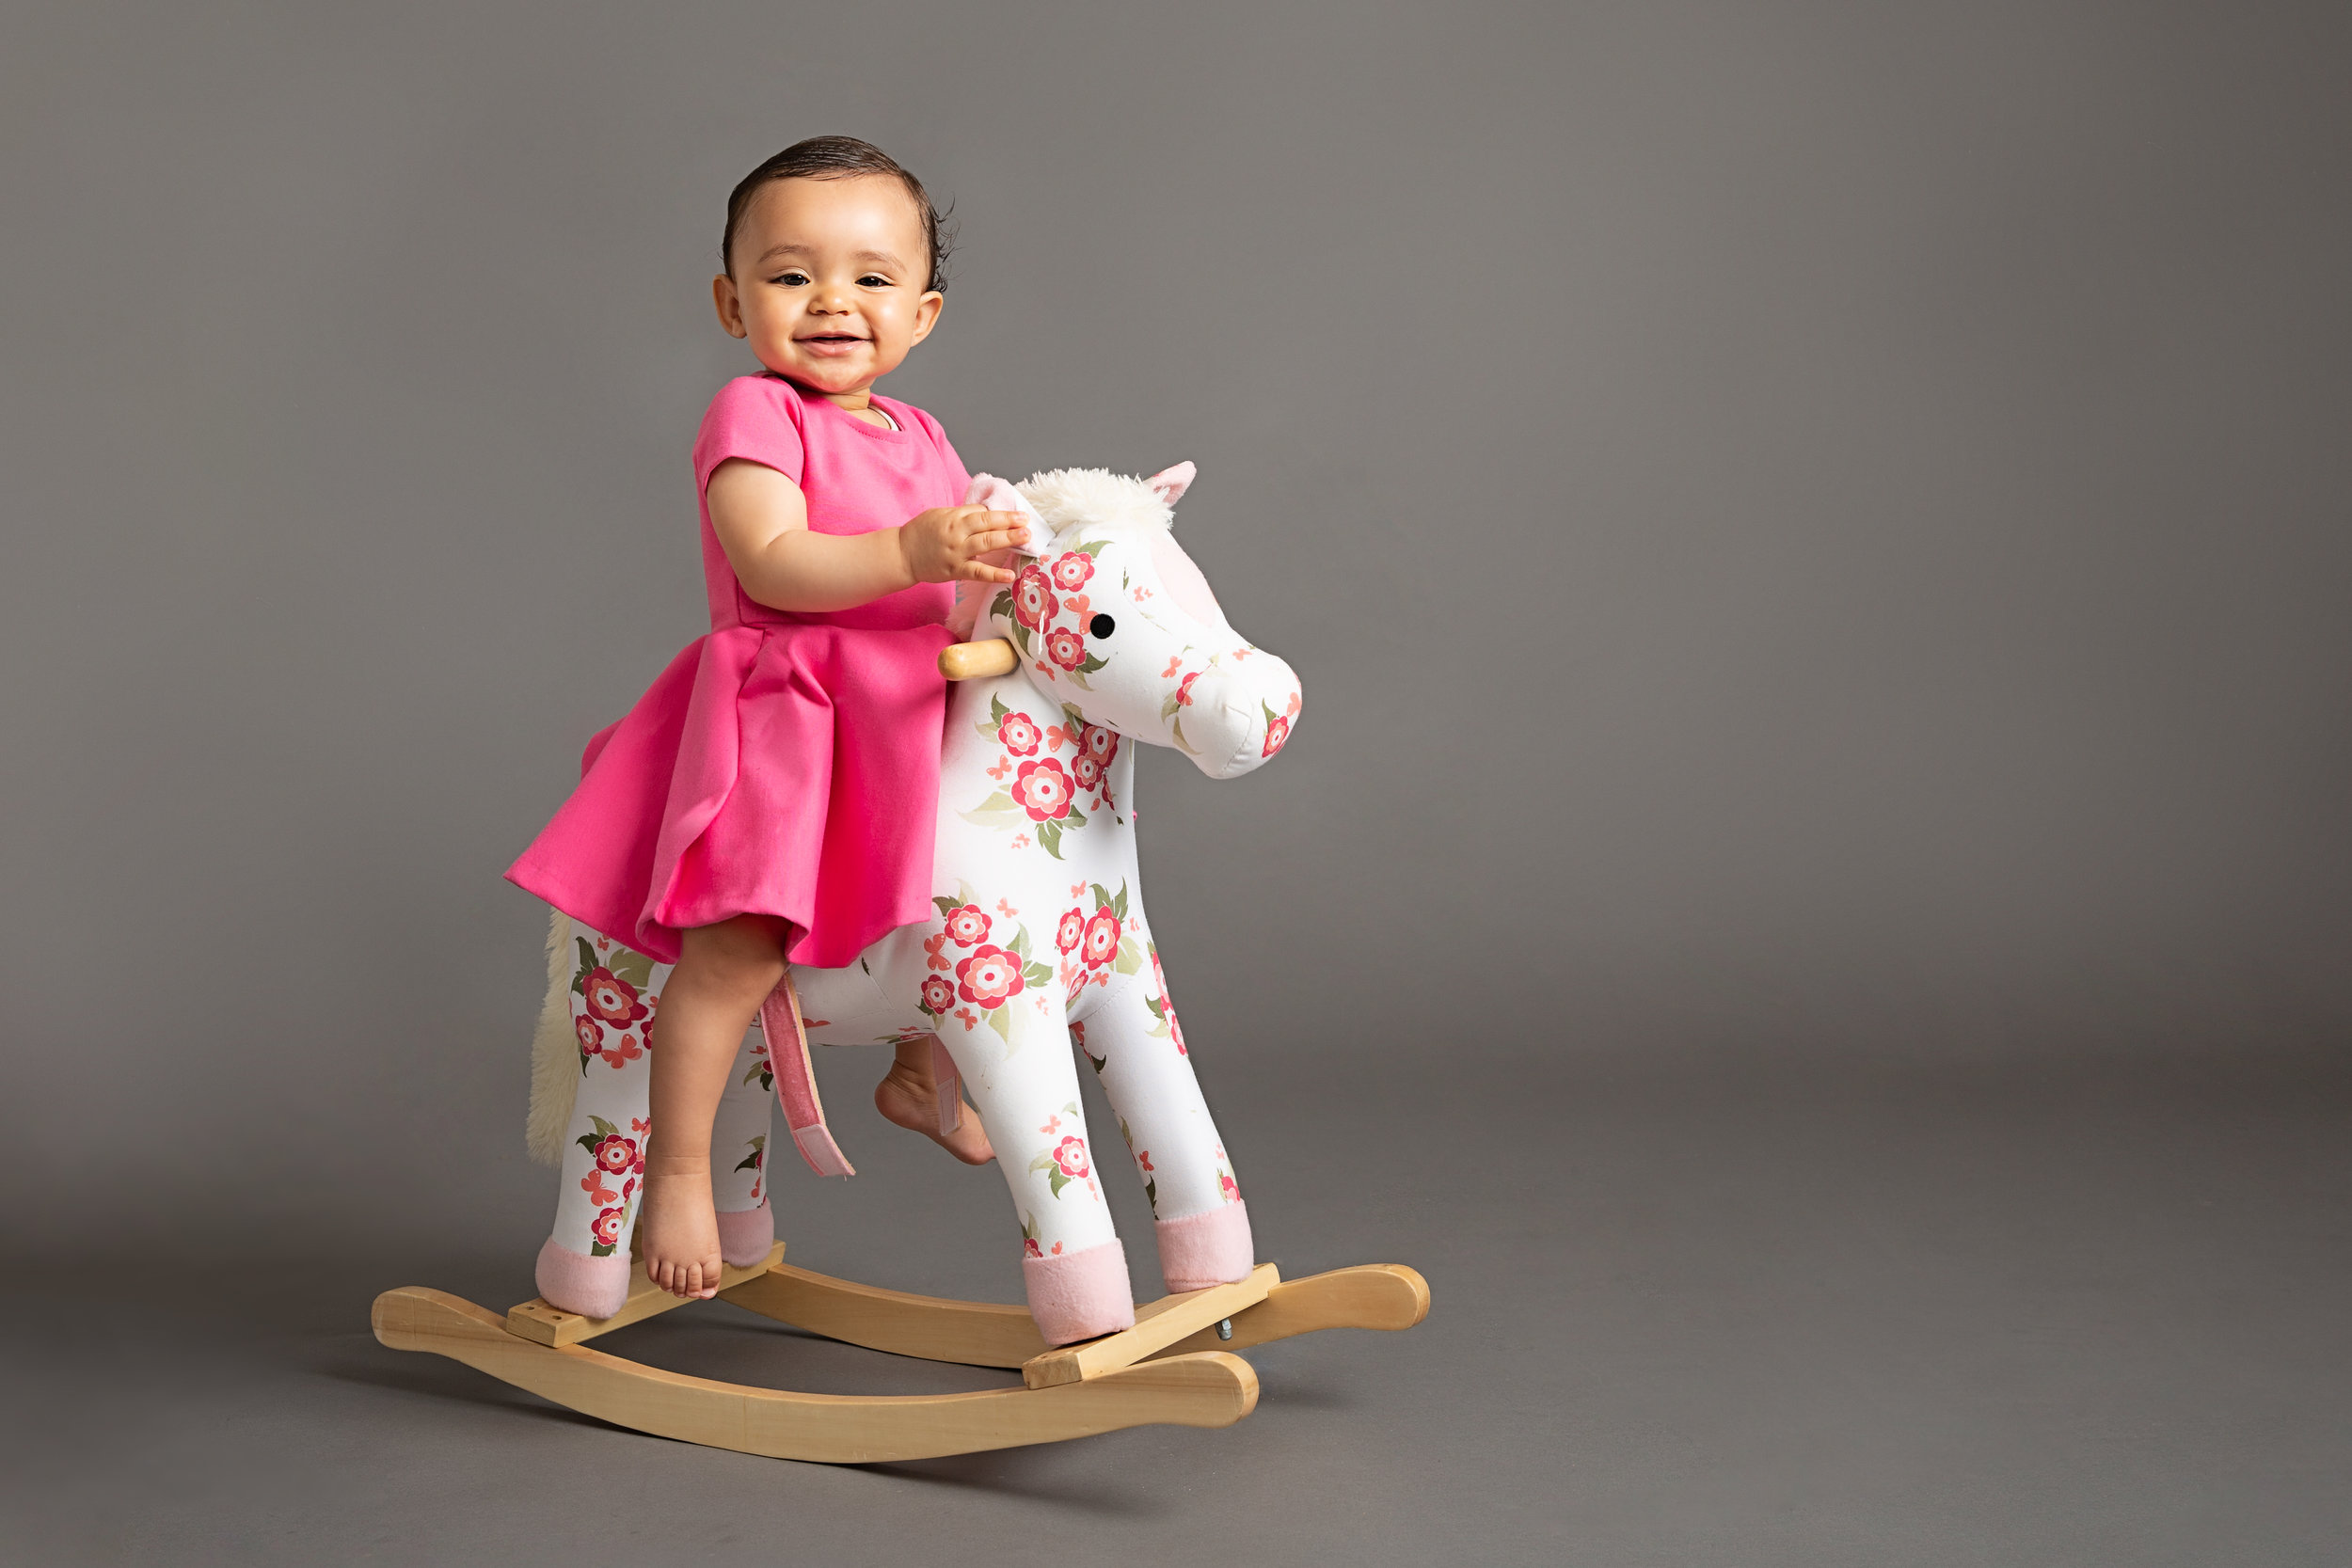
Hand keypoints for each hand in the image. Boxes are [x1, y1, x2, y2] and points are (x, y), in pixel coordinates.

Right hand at [898, 505, 1029, 585]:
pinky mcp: (954, 570)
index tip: (1018, 514)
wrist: (901, 554)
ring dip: (1007, 539)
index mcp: (953, 517)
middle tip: (1027, 522)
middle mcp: (956, 533)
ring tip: (1025, 537)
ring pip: (986, 543)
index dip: (1001, 513)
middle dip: (1009, 522)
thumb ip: (962, 514)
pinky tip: (1009, 575)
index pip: (981, 512)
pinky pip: (977, 573)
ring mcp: (956, 552)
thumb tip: (987, 513)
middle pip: (986, 524)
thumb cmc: (921, 533)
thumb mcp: (940, 515)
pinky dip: (994, 575)